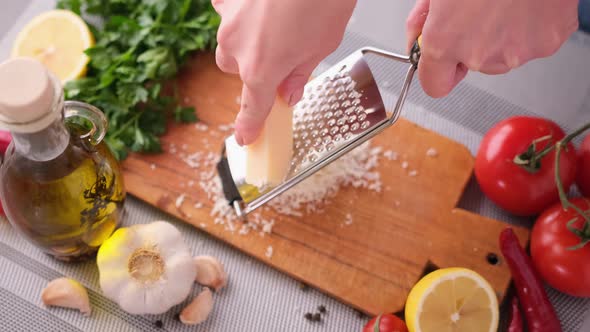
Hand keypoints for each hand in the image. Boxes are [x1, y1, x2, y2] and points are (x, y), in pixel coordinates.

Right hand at [212, 0, 356, 144]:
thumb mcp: (322, 46)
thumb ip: (299, 73)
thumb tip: (288, 92)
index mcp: (262, 68)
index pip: (253, 107)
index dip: (250, 125)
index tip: (245, 137)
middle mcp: (237, 46)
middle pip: (236, 71)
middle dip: (255, 69)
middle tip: (281, 58)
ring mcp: (229, 19)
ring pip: (230, 42)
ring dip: (247, 41)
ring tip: (277, 24)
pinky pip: (228, 13)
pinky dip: (241, 15)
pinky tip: (263, 7)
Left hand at [406, 0, 578, 97]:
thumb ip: (424, 19)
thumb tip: (420, 34)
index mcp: (445, 40)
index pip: (435, 85)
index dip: (437, 71)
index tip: (441, 62)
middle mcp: (480, 54)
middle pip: (472, 65)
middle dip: (472, 43)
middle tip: (479, 10)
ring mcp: (516, 52)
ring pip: (503, 54)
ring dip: (501, 35)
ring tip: (505, 3)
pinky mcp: (546, 43)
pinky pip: (532, 43)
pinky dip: (529, 28)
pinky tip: (525, 5)